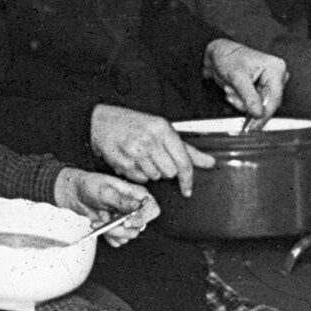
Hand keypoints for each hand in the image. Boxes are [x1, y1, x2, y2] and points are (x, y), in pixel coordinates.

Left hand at [53, 169, 157, 245]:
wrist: (75, 194)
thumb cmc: (90, 186)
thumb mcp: (105, 191)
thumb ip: (122, 200)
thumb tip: (138, 206)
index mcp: (137, 194)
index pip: (152, 209)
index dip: (143, 218)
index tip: (127, 222)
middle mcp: (134, 208)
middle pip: (140, 227)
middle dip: (121, 228)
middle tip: (104, 223)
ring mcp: (126, 219)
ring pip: (129, 235)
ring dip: (112, 232)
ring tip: (97, 223)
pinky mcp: (117, 228)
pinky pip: (119, 240)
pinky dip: (108, 237)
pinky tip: (98, 227)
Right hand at [89, 104, 216, 196]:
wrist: (102, 121)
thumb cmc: (134, 124)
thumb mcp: (162, 130)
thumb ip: (187, 149)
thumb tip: (209, 163)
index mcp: (162, 128)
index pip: (183, 160)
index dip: (188, 178)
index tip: (187, 189)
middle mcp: (149, 139)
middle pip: (170, 172)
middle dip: (165, 169)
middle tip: (155, 157)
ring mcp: (135, 151)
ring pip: (155, 177)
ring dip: (151, 171)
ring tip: (141, 156)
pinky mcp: (122, 162)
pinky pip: (139, 178)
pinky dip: (138, 174)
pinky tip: (132, 160)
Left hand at [204, 39, 286, 120]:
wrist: (219, 53)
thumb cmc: (228, 58)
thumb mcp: (237, 78)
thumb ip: (249, 97)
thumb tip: (259, 114)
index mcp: (276, 69)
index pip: (274, 99)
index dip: (264, 115)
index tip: (254, 127)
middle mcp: (277, 76)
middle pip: (267, 103)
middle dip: (245, 103)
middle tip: (230, 93)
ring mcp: (270, 83)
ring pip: (258, 105)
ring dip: (241, 101)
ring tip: (230, 88)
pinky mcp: (262, 88)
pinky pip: (253, 103)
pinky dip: (240, 100)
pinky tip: (232, 90)